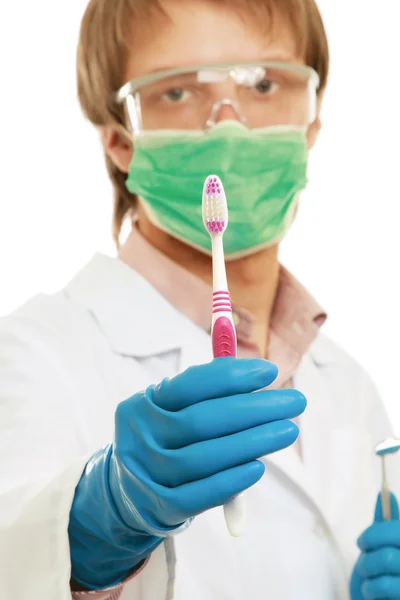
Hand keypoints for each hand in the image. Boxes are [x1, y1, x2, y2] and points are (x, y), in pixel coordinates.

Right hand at [69, 357, 305, 588]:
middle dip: (254, 409)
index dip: (232, 377)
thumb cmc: (168, 438)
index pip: (190, 384)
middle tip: (294, 402)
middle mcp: (140, 436)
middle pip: (201, 420)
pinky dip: (232, 481)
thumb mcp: (174, 408)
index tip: (270, 372)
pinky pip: (200, 495)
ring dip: (252, 442)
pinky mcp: (160, 507)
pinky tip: (259, 467)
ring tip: (287, 431)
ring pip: (203, 458)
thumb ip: (209, 390)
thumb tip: (257, 374)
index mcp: (144, 403)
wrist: (130, 491)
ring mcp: (147, 474)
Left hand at [350, 493, 399, 598]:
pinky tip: (371, 591)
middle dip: (369, 555)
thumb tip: (384, 494)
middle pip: (390, 548)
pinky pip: (386, 585)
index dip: (375, 533)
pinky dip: (370, 588)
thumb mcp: (382, 546)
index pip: (396, 530)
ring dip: (367, 571)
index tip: (362, 543)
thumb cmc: (382, 574)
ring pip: (387, 562)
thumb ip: (385, 525)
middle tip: (364, 562)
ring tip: (368, 578)